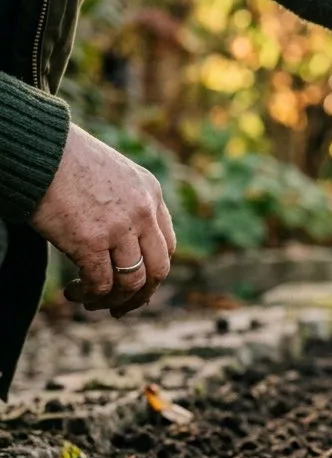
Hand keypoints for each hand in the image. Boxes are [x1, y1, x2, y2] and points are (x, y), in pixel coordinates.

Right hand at [30, 125, 175, 317]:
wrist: (40, 150)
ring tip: (89, 300)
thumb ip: (127, 204)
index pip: (166, 247)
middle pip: (158, 270)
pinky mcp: (91, 241)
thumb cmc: (66, 161)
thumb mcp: (114, 175)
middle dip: (141, 296)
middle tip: (120, 308)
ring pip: (132, 282)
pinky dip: (89, 294)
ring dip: (112, 299)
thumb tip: (121, 245)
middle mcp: (143, 213)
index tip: (137, 287)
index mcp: (152, 195)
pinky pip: (101, 283)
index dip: (153, 272)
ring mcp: (120, 228)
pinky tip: (73, 292)